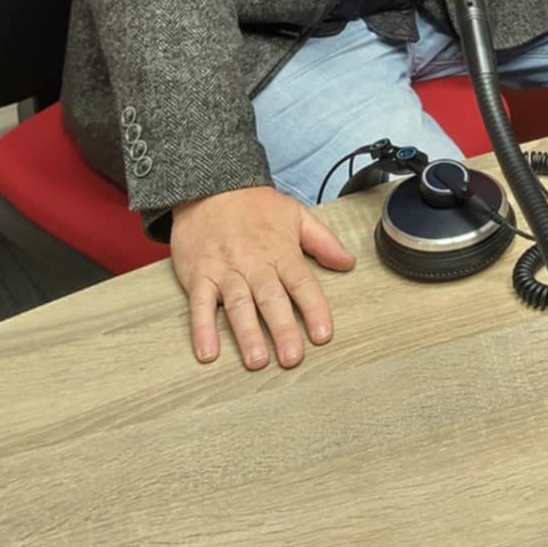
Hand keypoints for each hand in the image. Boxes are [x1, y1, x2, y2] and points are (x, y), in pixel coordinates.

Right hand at [169, 185, 354, 370]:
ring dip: (247, 333)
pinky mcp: (199, 276)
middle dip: (283, 329)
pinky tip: (208, 352)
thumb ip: (323, 241)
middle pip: (272, 298)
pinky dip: (202, 328)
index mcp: (281, 252)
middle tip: (292, 357)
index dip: (314, 309)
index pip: (302, 283)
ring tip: (257, 360)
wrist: (210, 186)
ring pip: (238, 304)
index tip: (323, 335)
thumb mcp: (295, 214)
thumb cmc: (255, 205)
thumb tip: (348, 263)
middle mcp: (254, 264)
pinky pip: (200, 305)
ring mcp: (225, 270)